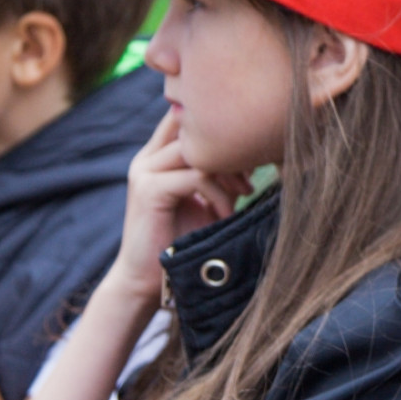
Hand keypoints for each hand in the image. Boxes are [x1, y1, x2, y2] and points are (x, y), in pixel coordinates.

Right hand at [108, 112, 252, 301]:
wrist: (148, 280)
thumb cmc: (183, 240)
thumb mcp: (205, 198)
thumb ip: (217, 172)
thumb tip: (255, 150)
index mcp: (158, 155)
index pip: (188, 119)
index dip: (223, 129)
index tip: (250, 155)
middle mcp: (148, 157)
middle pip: (196, 129)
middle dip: (231, 151)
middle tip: (250, 178)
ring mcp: (145, 171)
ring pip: (197, 150)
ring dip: (228, 173)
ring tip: (241, 196)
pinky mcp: (149, 190)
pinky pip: (195, 176)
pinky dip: (218, 193)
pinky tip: (224, 214)